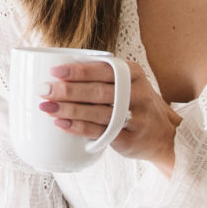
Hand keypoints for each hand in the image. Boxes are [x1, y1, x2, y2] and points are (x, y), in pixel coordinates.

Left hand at [42, 57, 179, 174]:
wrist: (163, 133)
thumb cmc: (134, 102)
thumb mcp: (128, 82)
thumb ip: (102, 75)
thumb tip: (58, 72)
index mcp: (133, 74)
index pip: (103, 69)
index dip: (78, 71)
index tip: (55, 71)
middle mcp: (136, 93)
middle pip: (97, 91)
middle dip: (67, 91)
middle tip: (44, 90)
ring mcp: (135, 117)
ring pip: (97, 112)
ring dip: (69, 109)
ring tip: (47, 107)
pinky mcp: (129, 138)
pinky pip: (100, 132)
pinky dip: (79, 128)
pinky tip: (62, 123)